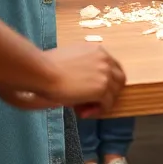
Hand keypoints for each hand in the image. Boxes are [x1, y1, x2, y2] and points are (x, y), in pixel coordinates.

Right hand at [0, 44, 124, 115]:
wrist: (42, 72)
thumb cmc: (48, 66)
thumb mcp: (70, 60)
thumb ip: (82, 68)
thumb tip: (83, 86)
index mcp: (97, 50)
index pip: (112, 67)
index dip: (106, 81)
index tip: (93, 91)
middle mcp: (105, 59)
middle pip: (119, 79)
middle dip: (109, 92)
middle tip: (93, 102)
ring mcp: (105, 73)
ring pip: (114, 93)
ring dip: (102, 103)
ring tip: (84, 109)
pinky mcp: (102, 88)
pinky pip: (108, 104)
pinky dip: (98, 111)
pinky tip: (83, 113)